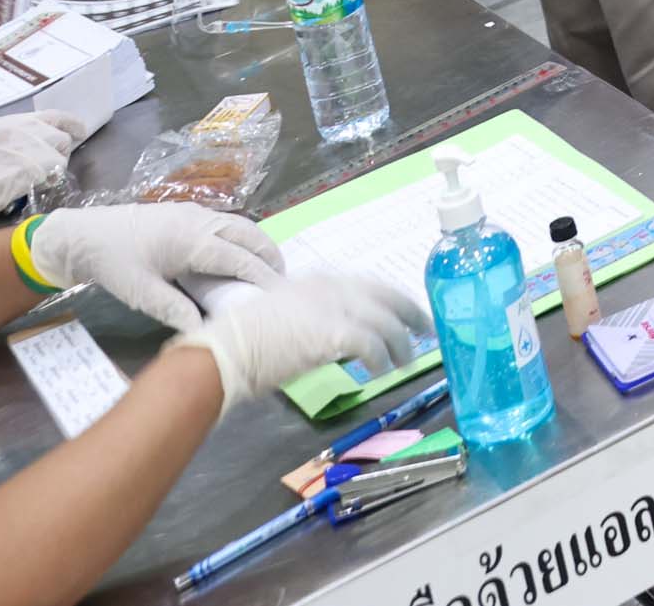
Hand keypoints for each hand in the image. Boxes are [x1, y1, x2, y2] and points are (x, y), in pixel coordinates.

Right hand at [0, 110, 93, 239]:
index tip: (77, 131)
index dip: (66, 123)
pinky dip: (51, 178)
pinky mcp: (39, 161)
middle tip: (51, 164)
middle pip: (59, 131)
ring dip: (55, 164)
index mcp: (4, 123)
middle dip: (59, 148)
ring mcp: (31, 142)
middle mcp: (20, 127)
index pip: (47, 116)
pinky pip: (58, 167)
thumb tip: (36, 145)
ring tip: (37, 178)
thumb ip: (10, 140)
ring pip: (61, 149)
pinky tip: (35, 185)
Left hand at [26, 202, 286, 333]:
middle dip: (270, 255)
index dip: (262, 276)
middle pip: (249, 235)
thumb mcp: (142, 293)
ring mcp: (195, 212)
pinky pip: (226, 221)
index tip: (279, 294)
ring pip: (240, 224)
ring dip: (258, 243)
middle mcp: (201, 221)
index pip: (240, 258)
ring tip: (267, 266)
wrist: (84, 234)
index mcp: (192, 241)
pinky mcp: (187, 211)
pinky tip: (238, 252)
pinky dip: (242, 236)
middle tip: (282, 279)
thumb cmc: (114, 263)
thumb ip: (176, 310)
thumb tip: (206, 329)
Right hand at [172, 272, 422, 419]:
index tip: (407, 312)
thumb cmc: (245, 339)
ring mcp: (334, 308)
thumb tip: (341, 334)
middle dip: (412, 313)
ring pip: (386, 322)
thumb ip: (317, 316)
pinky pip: (373, 345)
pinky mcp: (334, 333)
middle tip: (428, 330)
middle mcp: (332, 288)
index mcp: (320, 281)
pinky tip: (383, 371)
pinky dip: (382, 359)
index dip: (393, 300)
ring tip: (407, 360)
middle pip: (388, 296)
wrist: (225, 350)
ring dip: (402, 344)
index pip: (371, 285)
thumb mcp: (286, 314)